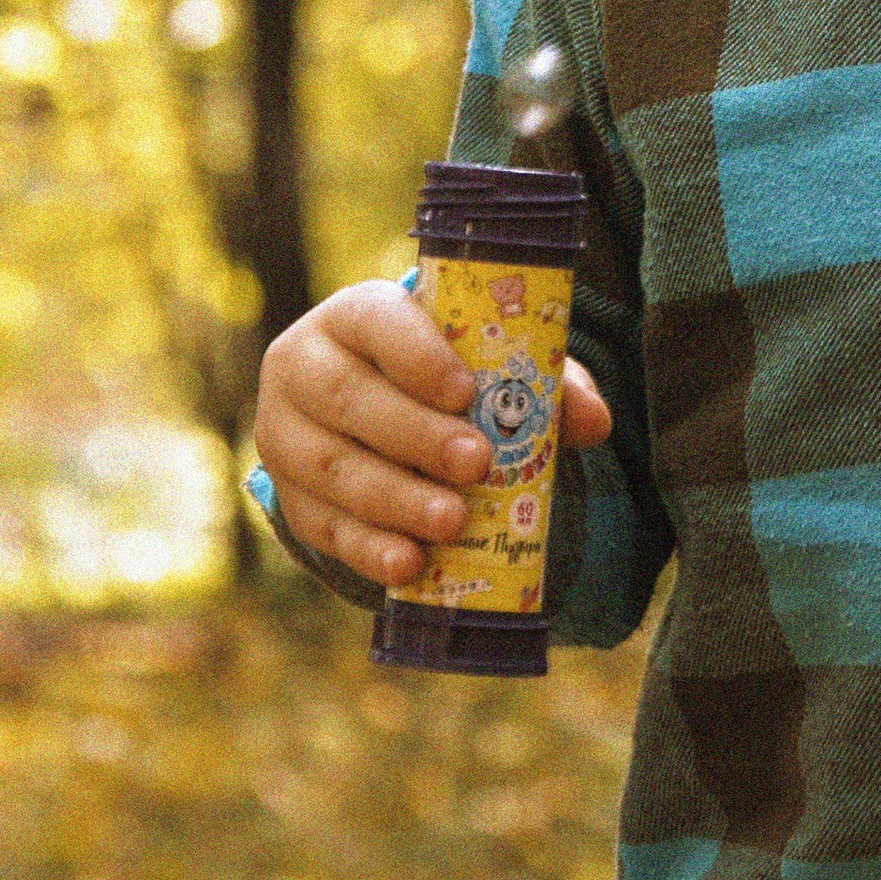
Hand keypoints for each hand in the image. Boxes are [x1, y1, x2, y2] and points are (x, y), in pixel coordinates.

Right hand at [253, 277, 611, 590]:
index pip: (377, 323)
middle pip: (349, 398)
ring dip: (394, 499)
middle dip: (415, 435)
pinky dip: (368, 548)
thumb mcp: (487, 366)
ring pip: (331, 466)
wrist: (375, 416)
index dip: (418, 357)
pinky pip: (321, 525)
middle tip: (476, 464)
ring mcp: (284, 433)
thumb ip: (541, 383)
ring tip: (451, 521)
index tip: (468, 392)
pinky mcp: (290, 495)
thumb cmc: (442, 378)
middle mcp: (304, 366)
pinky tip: (408, 563)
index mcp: (356, 316)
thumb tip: (595, 421)